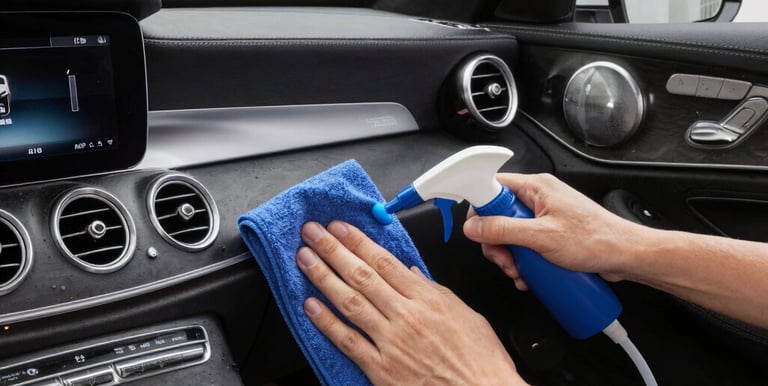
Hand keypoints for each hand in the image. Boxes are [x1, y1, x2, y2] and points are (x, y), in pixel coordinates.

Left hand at [297, 221, 526, 385]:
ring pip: (350, 302)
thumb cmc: (481, 362)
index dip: (358, 242)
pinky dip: (327, 323)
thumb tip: (414, 273)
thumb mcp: (467, 315)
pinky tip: (311, 306)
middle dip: (333, 250)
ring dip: (323, 277)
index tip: (340, 228)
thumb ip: (437, 292)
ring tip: (305, 259)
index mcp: (428, 300)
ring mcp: (392, 343)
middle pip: (362, 275)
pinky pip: (349, 341)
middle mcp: (407, 317)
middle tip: (313, 233)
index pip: (385, 262)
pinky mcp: (382, 370)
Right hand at [463, 173, 643, 288]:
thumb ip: (504, 230)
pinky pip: (525, 244)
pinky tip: (528, 274)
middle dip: (497, 243)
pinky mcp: (550, 233)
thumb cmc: (596, 240)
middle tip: (506, 260)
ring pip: (510, 234)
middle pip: (498, 215)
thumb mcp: (542, 237)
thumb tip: (474, 227)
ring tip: (520, 272)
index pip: (492, 187)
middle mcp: (539, 198)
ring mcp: (544, 216)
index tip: (479, 230)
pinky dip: (522, 260)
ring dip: (509, 256)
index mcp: (536, 187)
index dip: (480, 208)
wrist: (626, 256)